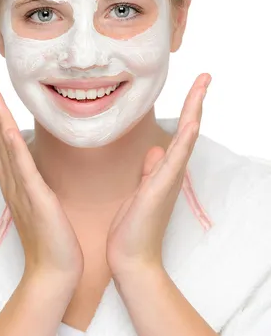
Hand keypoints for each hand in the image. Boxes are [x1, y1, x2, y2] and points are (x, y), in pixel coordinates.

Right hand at [0, 80, 83, 282]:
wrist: (54, 271)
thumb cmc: (52, 240)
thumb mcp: (42, 206)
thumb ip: (35, 186)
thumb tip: (36, 172)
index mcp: (16, 185)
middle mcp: (13, 185)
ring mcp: (22, 191)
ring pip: (4, 148)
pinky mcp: (36, 199)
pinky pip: (23, 169)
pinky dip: (13, 147)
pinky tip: (7, 127)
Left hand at [106, 73, 210, 279]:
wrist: (131, 258)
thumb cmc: (132, 227)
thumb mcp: (140, 192)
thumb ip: (150, 171)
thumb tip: (156, 151)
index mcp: (163, 171)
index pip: (178, 134)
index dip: (186, 110)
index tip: (193, 87)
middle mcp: (170, 172)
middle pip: (188, 130)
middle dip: (195, 102)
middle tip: (205, 77)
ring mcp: (168, 180)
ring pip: (185, 139)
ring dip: (194, 111)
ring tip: (202, 86)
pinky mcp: (160, 189)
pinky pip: (175, 160)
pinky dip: (185, 141)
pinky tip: (192, 122)